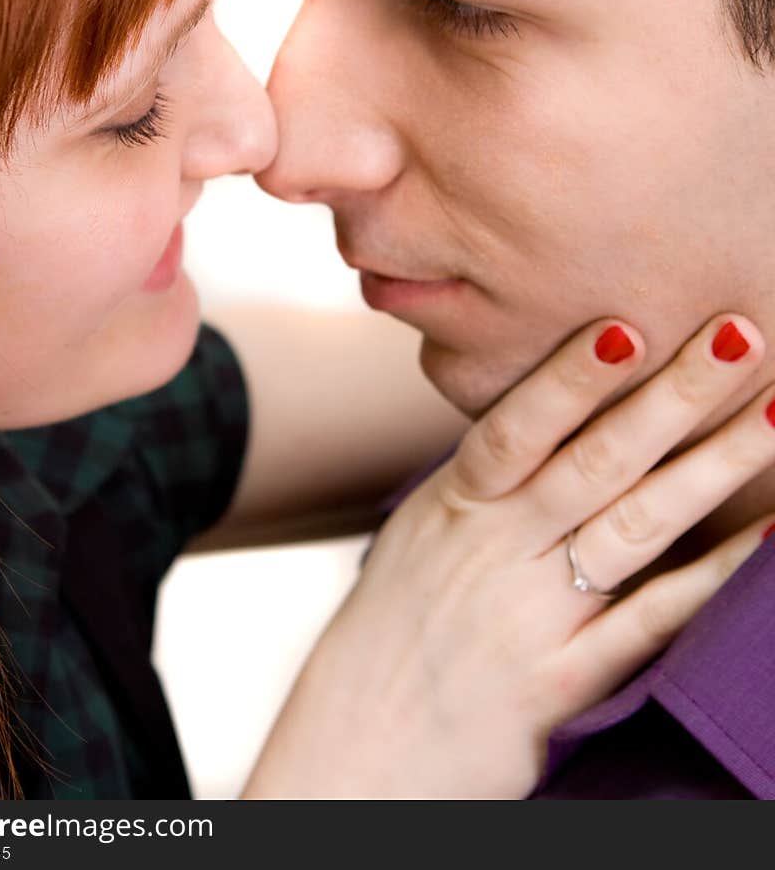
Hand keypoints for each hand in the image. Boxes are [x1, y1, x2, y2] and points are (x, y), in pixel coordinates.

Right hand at [242, 314, 774, 798]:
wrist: (350, 757)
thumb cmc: (390, 638)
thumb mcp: (418, 542)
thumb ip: (483, 487)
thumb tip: (544, 423)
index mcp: (453, 510)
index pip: (515, 428)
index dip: (569, 378)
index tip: (626, 325)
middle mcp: (492, 553)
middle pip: (595, 461)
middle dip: (672, 394)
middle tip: (740, 334)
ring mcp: (527, 619)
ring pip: (634, 528)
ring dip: (711, 467)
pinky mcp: (556, 687)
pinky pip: (646, 624)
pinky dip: (709, 580)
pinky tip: (763, 539)